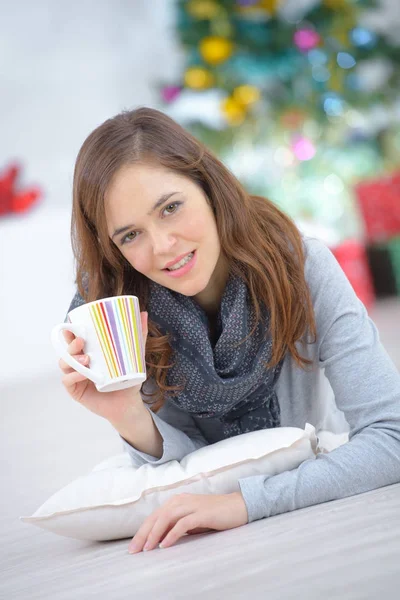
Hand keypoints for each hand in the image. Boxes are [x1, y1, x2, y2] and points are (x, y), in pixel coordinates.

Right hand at [58, 311, 148, 424]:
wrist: (129, 404)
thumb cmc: (128, 380)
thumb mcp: (135, 357)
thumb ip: (138, 337)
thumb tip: (143, 314)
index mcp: (89, 352)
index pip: (75, 338)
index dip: (70, 330)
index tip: (73, 323)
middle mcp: (79, 363)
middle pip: (67, 349)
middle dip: (70, 343)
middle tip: (81, 340)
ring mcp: (76, 377)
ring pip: (64, 363)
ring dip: (72, 359)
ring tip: (87, 359)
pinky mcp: (75, 391)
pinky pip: (68, 380)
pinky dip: (73, 376)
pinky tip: (82, 374)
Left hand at [128, 492, 247, 553]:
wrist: (238, 506)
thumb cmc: (214, 515)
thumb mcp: (191, 520)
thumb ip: (176, 525)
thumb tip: (159, 539)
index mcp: (176, 502)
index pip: (154, 517)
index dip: (142, 532)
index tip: (133, 548)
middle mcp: (181, 501)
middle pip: (156, 517)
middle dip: (143, 534)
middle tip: (134, 551)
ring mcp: (191, 506)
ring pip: (166, 518)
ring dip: (155, 534)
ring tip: (147, 549)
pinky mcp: (202, 513)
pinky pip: (183, 524)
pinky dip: (172, 534)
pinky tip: (165, 544)